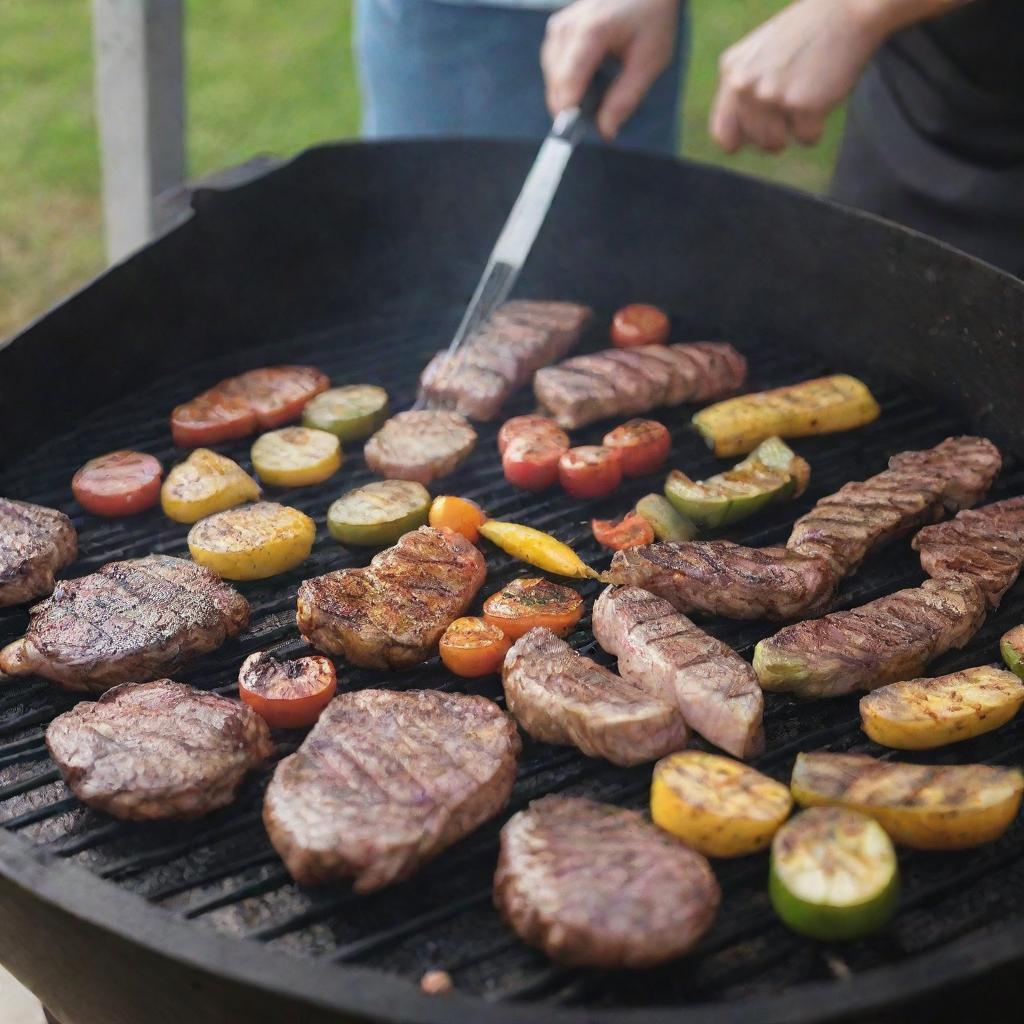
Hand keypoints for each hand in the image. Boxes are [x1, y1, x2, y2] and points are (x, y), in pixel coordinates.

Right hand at [541, 0, 680, 140]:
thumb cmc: (651, 20)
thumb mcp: (650, 60)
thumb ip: (626, 96)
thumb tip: (606, 131)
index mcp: (593, 31)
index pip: (570, 80)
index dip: (567, 112)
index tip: (573, 137)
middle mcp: (569, 27)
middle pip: (557, 82)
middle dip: (570, 107)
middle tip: (592, 122)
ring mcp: (559, 26)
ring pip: (551, 77)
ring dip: (566, 96)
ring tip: (590, 103)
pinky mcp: (557, 29)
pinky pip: (552, 66)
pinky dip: (565, 82)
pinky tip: (584, 85)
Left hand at [710, 0, 889, 154]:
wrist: (849, 8)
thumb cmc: (806, 36)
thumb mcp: (760, 55)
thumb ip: (742, 91)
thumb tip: (731, 144)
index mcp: (731, 70)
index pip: (723, 132)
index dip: (745, 138)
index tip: (762, 130)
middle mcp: (743, 83)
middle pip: (754, 140)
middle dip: (777, 130)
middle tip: (795, 96)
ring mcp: (770, 94)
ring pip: (775, 144)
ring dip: (795, 129)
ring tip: (807, 93)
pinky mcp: (800, 104)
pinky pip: (807, 138)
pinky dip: (818, 124)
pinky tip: (823, 93)